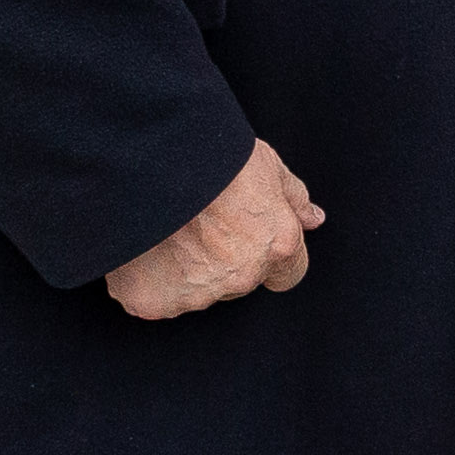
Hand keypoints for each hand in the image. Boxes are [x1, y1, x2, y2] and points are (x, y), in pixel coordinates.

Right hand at [106, 138, 319, 318]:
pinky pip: (152, 297)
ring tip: (167, 230)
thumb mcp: (267, 165)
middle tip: (198, 224)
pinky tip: (141, 246)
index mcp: (276, 245)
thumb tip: (313, 219)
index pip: (288, 275)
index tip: (248, 238)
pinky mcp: (152, 300)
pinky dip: (144, 279)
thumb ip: (293, 200)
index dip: (269, 257)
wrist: (152, 158)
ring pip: (194, 292)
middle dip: (224, 261)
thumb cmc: (214, 154)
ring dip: (183, 270)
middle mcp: (241, 276)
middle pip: (239, 282)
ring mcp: (196, 293)